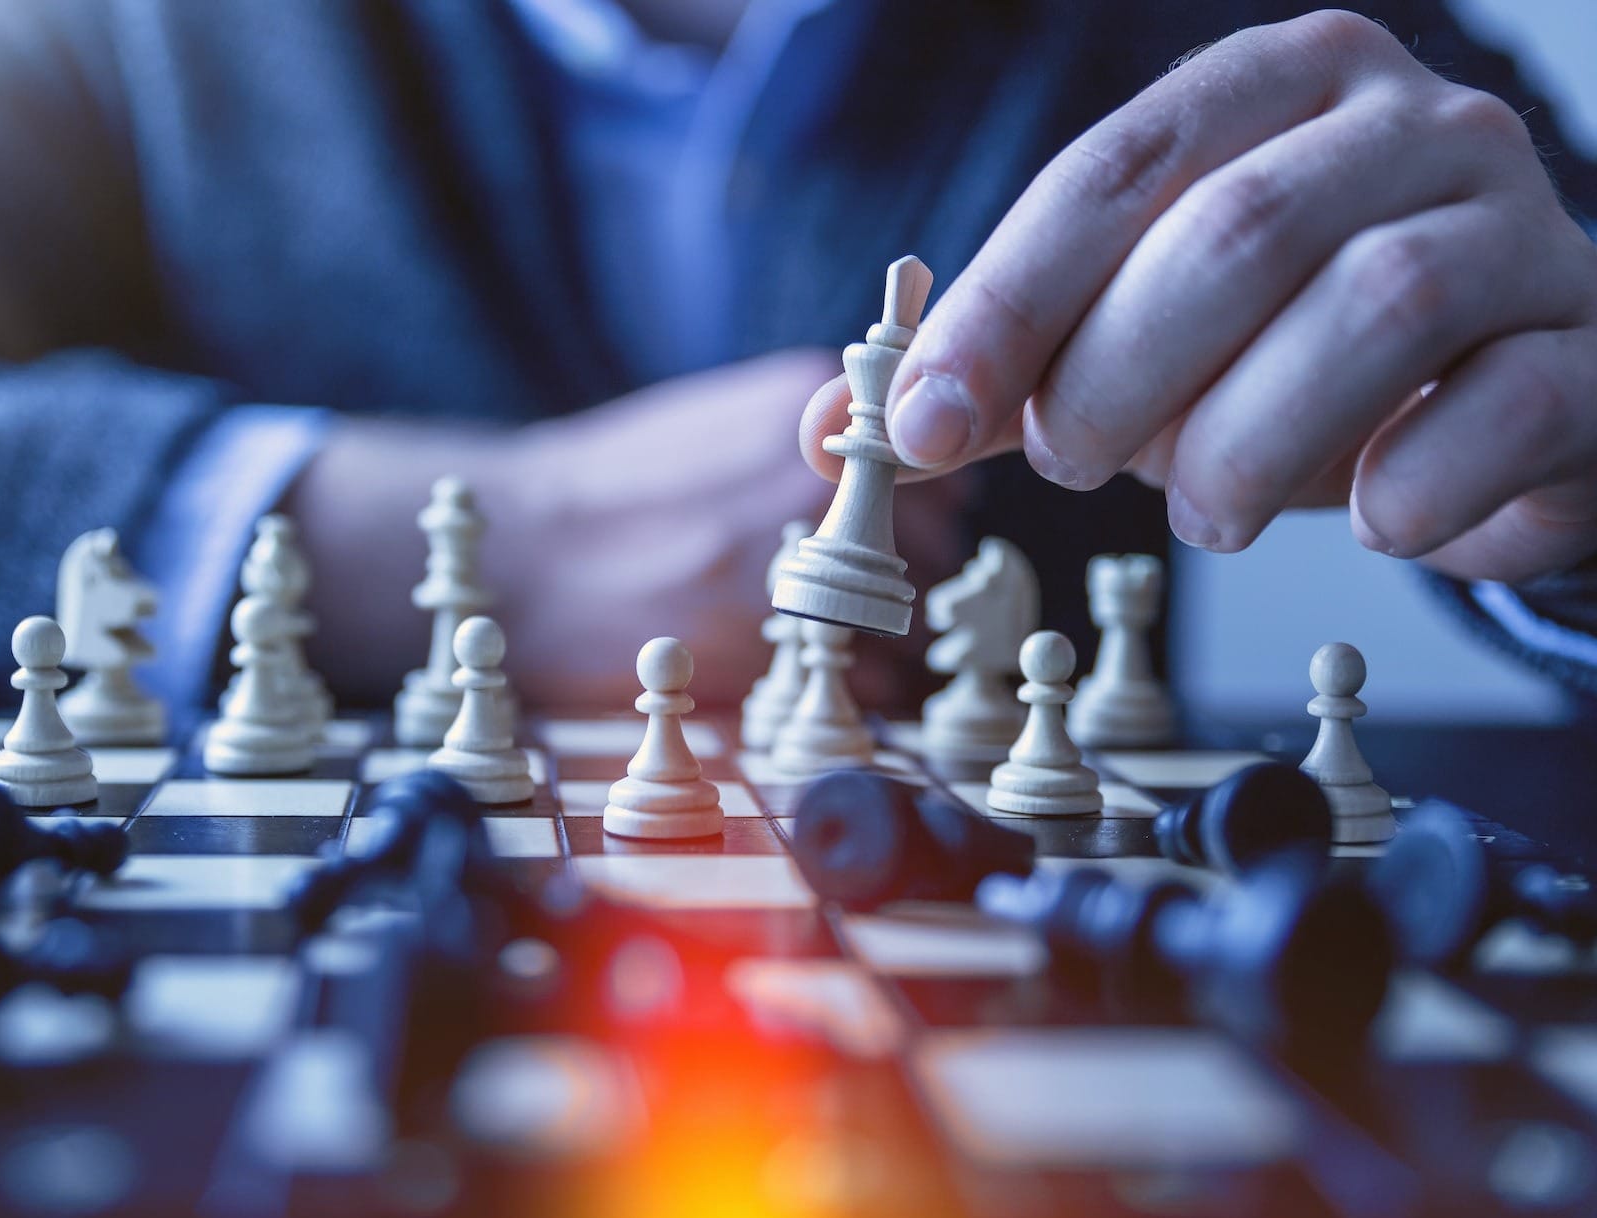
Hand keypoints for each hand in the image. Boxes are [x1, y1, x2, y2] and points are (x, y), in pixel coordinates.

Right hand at [296, 350, 965, 709]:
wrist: (521, 553)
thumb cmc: (613, 492)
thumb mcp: (719, 421)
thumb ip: (812, 440)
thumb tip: (897, 473)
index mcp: (808, 409)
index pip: (942, 468)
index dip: (919, 513)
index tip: (887, 536)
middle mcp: (817, 481)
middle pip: (934, 548)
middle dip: (901, 581)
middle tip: (841, 599)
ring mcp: (798, 564)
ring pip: (910, 624)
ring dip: (883, 644)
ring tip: (814, 641)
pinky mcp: (772, 648)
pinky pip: (871, 685)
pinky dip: (855, 694)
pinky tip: (797, 675)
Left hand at [805, 10, 1596, 582]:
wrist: (1503, 400)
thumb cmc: (1294, 360)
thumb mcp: (1139, 344)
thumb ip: (1004, 373)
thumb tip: (836, 426)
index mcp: (1279, 89)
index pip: (1115, 171)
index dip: (1006, 303)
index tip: (924, 425)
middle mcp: (1412, 128)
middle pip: (1238, 231)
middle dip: (1119, 376)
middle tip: (1076, 465)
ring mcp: (1523, 227)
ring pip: (1378, 306)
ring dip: (1248, 443)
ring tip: (1200, 513)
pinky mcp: (1591, 347)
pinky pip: (1506, 408)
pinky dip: (1411, 487)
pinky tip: (1369, 520)